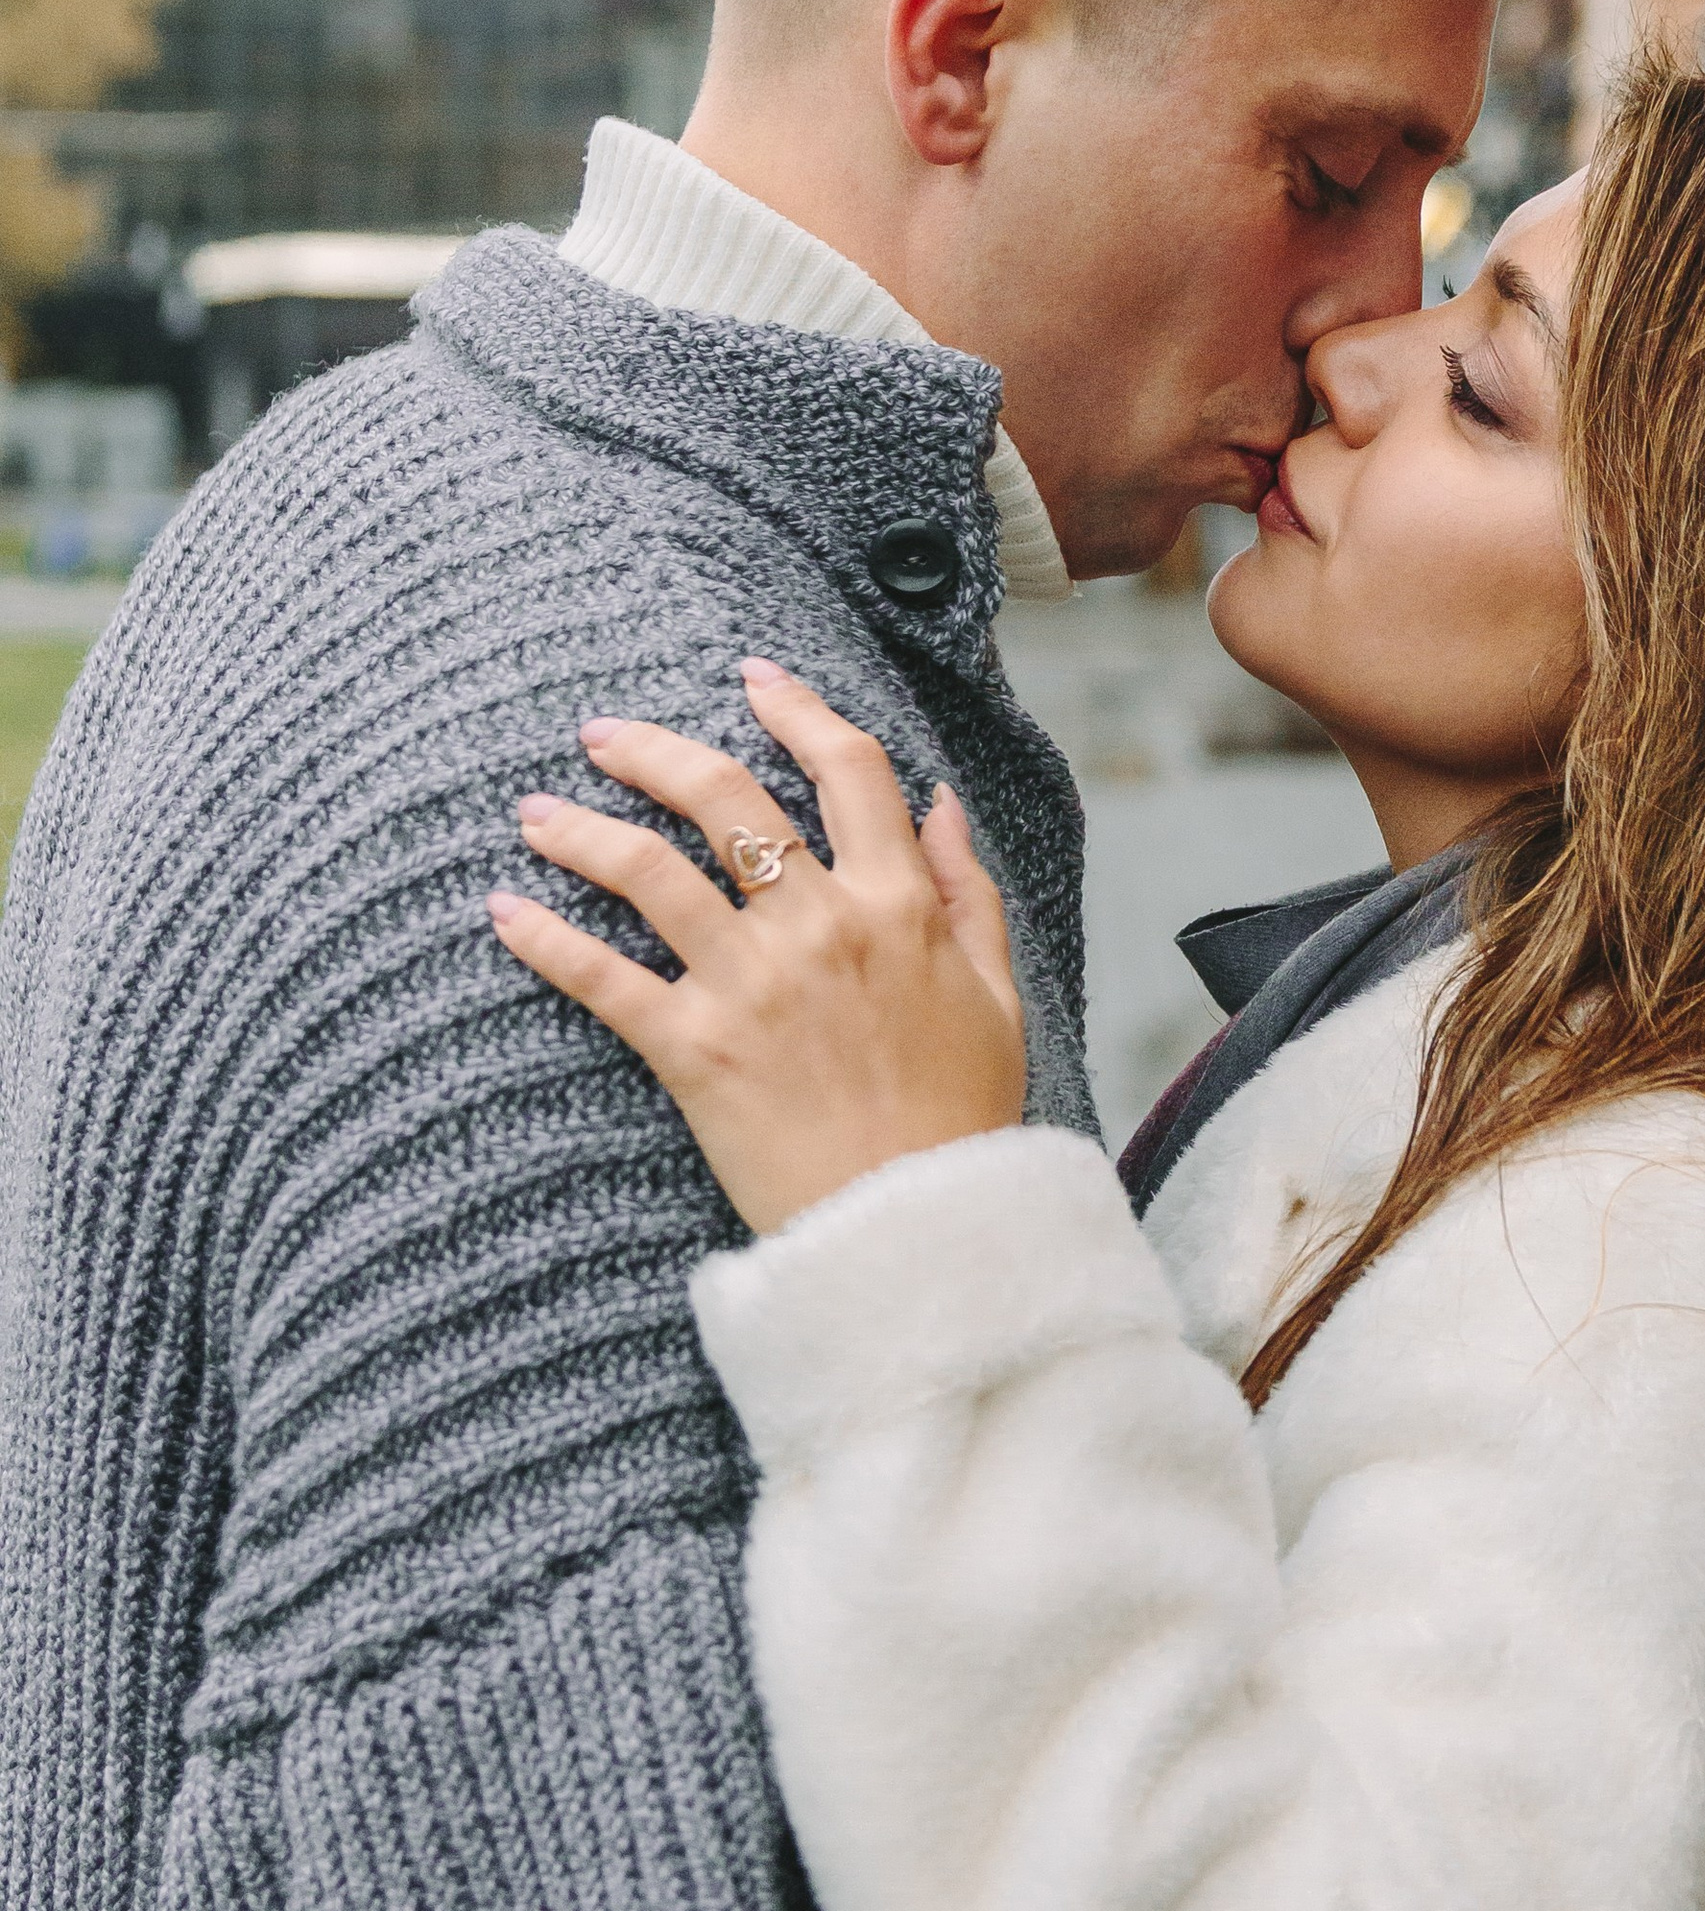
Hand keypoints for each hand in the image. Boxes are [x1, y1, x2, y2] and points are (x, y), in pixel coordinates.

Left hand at [488, 659, 1025, 1233]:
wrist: (917, 1232)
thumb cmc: (958, 1117)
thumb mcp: (996, 992)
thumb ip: (965, 888)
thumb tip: (938, 799)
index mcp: (898, 906)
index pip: (846, 770)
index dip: (796, 708)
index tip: (753, 679)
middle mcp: (821, 927)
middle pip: (725, 798)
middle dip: (653, 751)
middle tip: (603, 734)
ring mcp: (752, 986)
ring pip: (649, 870)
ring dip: (581, 828)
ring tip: (535, 810)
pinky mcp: (694, 1052)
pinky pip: (602, 978)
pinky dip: (545, 938)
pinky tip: (504, 909)